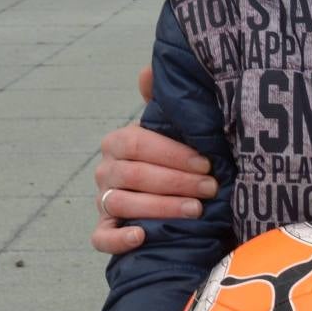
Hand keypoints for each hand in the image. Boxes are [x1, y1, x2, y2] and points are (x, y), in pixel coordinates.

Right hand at [92, 65, 217, 254]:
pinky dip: (119, 239)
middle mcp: (106, 171)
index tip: (206, 163)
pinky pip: (101, 238)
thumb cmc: (176, 161)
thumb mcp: (173, 130)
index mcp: (118, 143)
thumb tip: (148, 71)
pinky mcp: (105, 231)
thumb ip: (162, 103)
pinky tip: (142, 236)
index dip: (173, 154)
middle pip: (134, 176)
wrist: (176, 201)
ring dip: (161, 207)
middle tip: (210, 188)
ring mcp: (103, 201)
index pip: (139, 144)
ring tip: (195, 210)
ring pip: (122, 204)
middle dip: (176, 182)